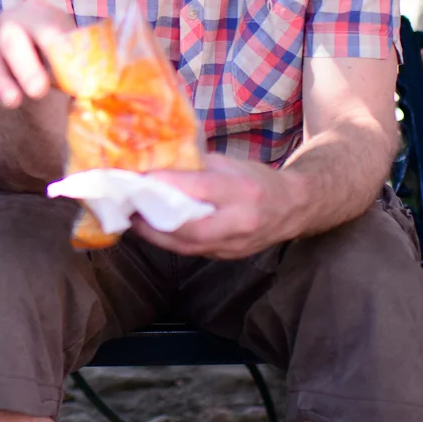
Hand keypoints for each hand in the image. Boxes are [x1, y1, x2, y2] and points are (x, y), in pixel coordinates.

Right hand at [0, 0, 76, 110]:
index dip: (53, 44)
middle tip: (38, 92)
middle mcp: (11, 22)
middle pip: (11, 38)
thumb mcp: (76, 57)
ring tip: (13, 103)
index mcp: (40, 14)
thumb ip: (84, 67)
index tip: (64, 69)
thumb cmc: (62, 59)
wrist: (34, 64)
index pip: (45, 26)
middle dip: (25, 66)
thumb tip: (97, 84)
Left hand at [130, 159, 305, 259]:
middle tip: (130, 206)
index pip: (201, 189)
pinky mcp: (226, 257)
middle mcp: (240, 222)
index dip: (168, 184)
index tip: (142, 177)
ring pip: (187, 246)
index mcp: (244, 191)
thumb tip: (160, 165)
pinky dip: (169, 241)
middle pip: (190, 230)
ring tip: (133, 219)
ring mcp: (234, 245)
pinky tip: (153, 229)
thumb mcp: (232, 164)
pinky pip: (192, 251)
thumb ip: (199, 166)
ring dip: (156, 235)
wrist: (292, 209)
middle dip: (155, 221)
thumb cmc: (258, 180)